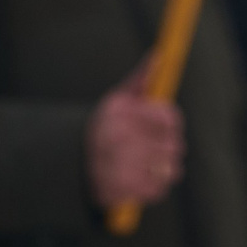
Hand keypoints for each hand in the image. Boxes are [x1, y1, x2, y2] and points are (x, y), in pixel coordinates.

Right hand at [88, 60, 184, 211]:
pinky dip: (158, 185)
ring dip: (167, 167)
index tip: (167, 126)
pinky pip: (159, 190)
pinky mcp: (122, 190)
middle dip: (170, 146)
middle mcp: (119, 140)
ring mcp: (120, 167)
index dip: (172, 123)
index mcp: (121, 114)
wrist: (74, 160)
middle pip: (173, 145)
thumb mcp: (118, 99)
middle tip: (161, 146)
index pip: (169, 119)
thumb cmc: (106, 125)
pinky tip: (146, 177)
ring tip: (154, 162)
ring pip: (170, 169)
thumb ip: (141, 78)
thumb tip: (160, 55)